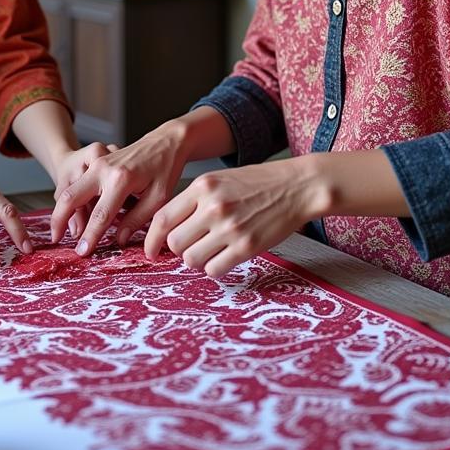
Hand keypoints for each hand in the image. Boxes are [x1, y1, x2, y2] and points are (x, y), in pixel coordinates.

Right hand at [49, 124, 189, 253]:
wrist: (165, 141)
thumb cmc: (165, 169)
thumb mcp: (158, 198)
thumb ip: (137, 220)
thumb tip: (119, 240)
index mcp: (121, 180)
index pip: (100, 215)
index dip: (90, 236)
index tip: (82, 252)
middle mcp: (103, 169)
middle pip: (70, 197)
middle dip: (58, 220)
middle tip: (55, 239)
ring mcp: (97, 164)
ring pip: (68, 189)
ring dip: (62, 211)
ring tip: (64, 231)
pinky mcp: (96, 163)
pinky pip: (76, 183)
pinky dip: (70, 200)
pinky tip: (75, 216)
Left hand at [143, 157, 327, 277]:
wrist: (297, 186)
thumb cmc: (257, 183)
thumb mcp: (219, 180)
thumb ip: (194, 201)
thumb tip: (168, 229)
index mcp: (203, 187)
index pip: (162, 219)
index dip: (152, 239)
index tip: (152, 249)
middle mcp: (213, 207)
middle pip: (174, 243)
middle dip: (178, 249)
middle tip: (192, 245)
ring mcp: (230, 228)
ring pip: (192, 259)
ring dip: (197, 260)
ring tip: (210, 250)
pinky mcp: (247, 246)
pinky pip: (214, 270)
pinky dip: (215, 268)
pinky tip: (224, 257)